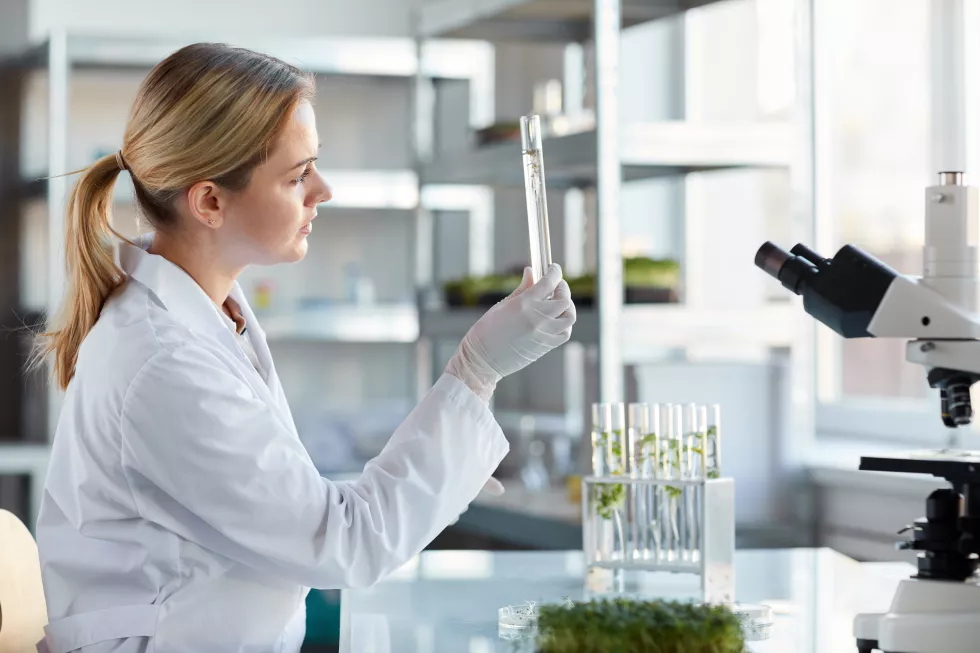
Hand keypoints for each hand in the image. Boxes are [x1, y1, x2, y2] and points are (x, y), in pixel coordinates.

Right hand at [446, 264, 575, 400]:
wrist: (482, 360)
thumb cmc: (486, 331)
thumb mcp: (502, 305)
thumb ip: (522, 288)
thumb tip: (531, 271)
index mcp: (523, 304)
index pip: (548, 282)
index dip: (555, 272)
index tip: (554, 269)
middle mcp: (536, 318)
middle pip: (563, 299)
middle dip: (563, 288)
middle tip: (557, 285)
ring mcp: (543, 334)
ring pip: (569, 317)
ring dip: (568, 307)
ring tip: (559, 303)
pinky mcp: (545, 347)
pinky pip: (564, 333)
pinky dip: (565, 324)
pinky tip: (557, 320)